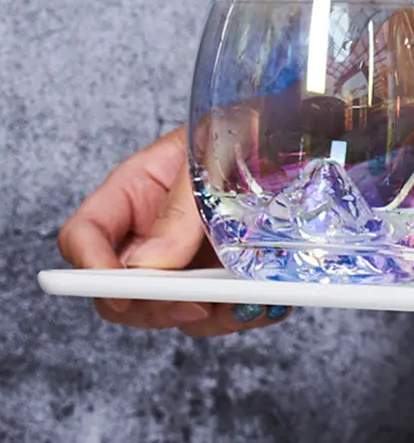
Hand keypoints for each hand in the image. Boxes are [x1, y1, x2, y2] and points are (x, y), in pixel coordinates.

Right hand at [58, 127, 290, 336]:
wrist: (299, 133)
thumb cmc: (250, 127)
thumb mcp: (214, 151)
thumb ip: (181, 206)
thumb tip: (149, 265)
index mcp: (135, 191)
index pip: (84, 236)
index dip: (87, 267)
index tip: (121, 287)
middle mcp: (153, 232)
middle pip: (120, 291)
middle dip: (152, 305)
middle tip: (194, 302)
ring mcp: (188, 258)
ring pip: (170, 310)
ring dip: (205, 315)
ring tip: (244, 300)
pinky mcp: (225, 274)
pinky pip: (220, 311)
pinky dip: (241, 313)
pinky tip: (270, 299)